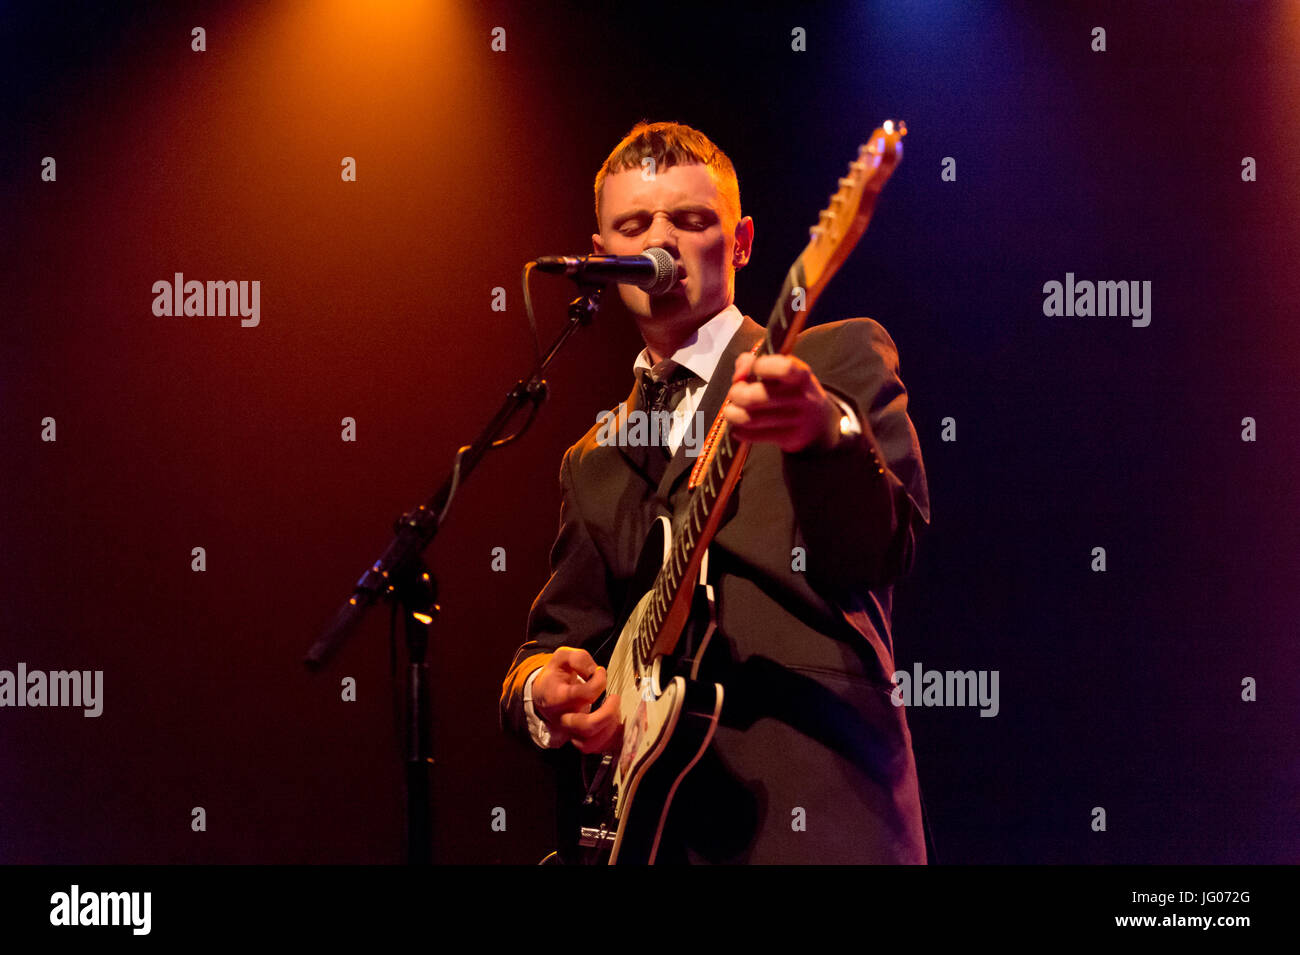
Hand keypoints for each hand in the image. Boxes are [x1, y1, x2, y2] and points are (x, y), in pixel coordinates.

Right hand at [532, 647, 622, 753]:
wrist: (542, 693)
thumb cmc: (555, 675)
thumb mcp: (562, 657)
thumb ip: (579, 659)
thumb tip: (595, 672)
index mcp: (556, 697)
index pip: (582, 695)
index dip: (598, 682)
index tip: (600, 672)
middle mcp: (562, 718)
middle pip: (587, 726)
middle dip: (608, 713)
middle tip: (614, 698)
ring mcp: (570, 731)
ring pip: (591, 743)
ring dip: (610, 728)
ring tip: (615, 711)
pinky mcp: (578, 738)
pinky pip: (595, 748)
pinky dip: (610, 739)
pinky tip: (616, 724)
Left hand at [723, 352, 841, 452]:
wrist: (820, 422)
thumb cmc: (792, 390)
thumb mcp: (785, 370)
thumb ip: (757, 362)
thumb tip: (739, 372)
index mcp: (801, 374)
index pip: (781, 368)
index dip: (756, 367)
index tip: (747, 371)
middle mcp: (801, 397)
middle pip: (754, 397)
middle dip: (736, 393)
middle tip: (735, 394)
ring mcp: (795, 420)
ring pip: (749, 419)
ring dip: (732, 414)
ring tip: (731, 410)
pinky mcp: (788, 438)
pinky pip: (752, 436)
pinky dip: (739, 430)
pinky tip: (739, 426)